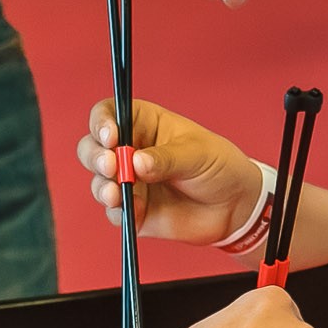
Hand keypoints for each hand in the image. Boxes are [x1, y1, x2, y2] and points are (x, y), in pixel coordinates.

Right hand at [80, 98, 263, 247]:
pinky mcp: (133, 210)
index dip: (102, 123)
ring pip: (98, 181)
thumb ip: (166, 158)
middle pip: (92, 148)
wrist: (235, 206)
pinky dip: (118, 212)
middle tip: (111, 167)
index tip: (111, 137)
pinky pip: (113, 212)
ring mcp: (129, 182)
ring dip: (102, 187)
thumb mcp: (197, 154)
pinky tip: (134, 211)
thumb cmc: (219, 166)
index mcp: (143, 124)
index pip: (108, 114)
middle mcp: (129, 150)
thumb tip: (136, 163)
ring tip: (117, 193)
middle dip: (95, 157)